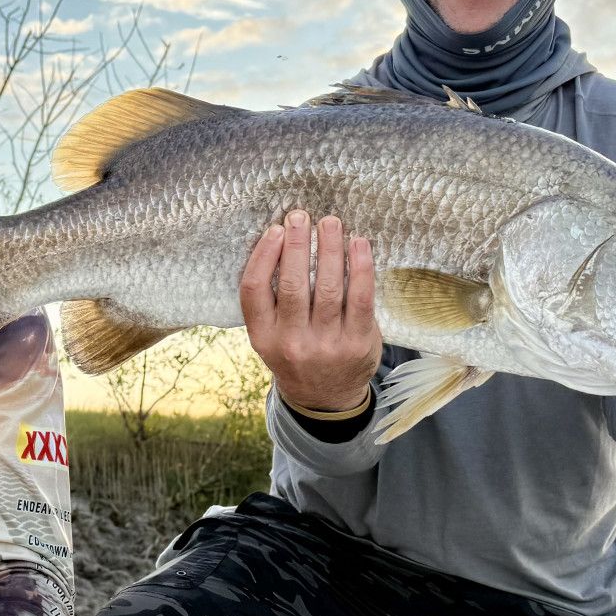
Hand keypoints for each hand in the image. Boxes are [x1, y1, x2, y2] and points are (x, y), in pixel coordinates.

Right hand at [240, 211, 382, 413]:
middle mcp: (292, 342)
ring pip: (329, 287)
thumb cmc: (295, 354)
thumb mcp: (270, 337)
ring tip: (330, 222)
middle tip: (301, 216)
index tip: (275, 230)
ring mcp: (327, 345)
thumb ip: (271, 302)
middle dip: (298, 244)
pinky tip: (358, 244)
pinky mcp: (358, 342)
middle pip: (293, 284)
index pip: (254, 290)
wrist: (325, 399)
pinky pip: (361, 298)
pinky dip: (361, 267)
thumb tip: (283, 242)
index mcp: (263, 338)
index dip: (264, 256)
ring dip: (331, 248)